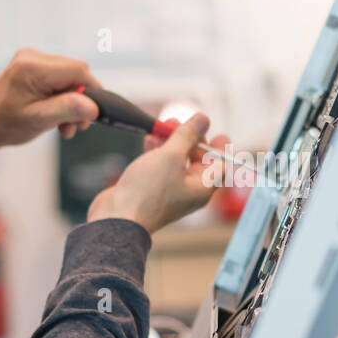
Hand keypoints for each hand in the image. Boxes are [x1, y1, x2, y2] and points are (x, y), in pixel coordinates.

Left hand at [0, 49, 101, 166]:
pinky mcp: (32, 67)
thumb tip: (93, 107)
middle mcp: (32, 57)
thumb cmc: (3, 124)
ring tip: (65, 126)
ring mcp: (32, 60)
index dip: (91, 91)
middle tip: (75, 125)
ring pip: (69, 78)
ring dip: (71, 102)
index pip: (78, 70)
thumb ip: (66, 110)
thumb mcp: (38, 120)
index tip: (93, 114)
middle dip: (80, 100)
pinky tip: (57, 116)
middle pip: (75, 73)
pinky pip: (58, 79)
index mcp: (32, 67)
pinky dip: (62, 98)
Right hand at [87, 113, 228, 234]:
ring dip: (171, 142)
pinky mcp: (151, 190)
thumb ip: (187, 135)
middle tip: (179, 122)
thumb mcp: (171, 156)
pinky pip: (160, 167)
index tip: (217, 133)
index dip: (219, 148)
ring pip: (176, 161)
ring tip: (162, 125)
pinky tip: (148, 139)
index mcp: (202, 187)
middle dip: (190, 138)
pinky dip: (157, 151)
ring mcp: (169, 191)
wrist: (117, 218)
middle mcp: (189, 191)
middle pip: (197, 160)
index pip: (220, 165)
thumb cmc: (148, 191)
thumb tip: (204, 119)